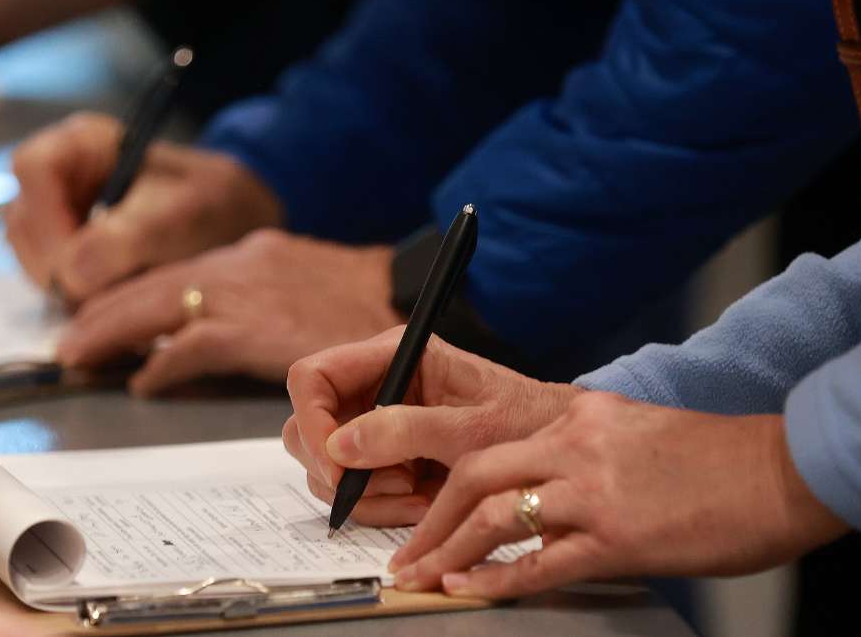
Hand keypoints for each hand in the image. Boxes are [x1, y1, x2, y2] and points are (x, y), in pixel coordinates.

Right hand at [5, 113, 282, 300]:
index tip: (81, 264)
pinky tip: (116, 301)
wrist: (235, 223)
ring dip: (67, 286)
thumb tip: (69, 279)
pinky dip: (78, 296)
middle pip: (25, 222)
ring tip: (119, 296)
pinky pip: (51, 277)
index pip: (34, 170)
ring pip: (33, 255)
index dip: (50, 220)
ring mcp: (56, 212)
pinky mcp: (65, 248)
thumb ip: (120, 242)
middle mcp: (59, 173)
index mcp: (81, 142)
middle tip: (104, 296)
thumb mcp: (177, 217)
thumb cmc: (212, 205)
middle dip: (58, 265)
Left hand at [56, 229, 401, 394]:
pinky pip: (192, 346)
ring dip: (112, 336)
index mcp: (248, 254)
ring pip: (158, 309)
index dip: (126, 296)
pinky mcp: (257, 329)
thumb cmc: (357, 303)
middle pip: (151, 286)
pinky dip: (162, 364)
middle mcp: (240, 265)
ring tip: (80, 357)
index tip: (94, 315)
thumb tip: (203, 332)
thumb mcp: (295, 285)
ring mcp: (247, 294)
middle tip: (68, 343)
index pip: (172, 272)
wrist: (404, 296)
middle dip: (101, 314)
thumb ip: (249, 299)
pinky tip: (143, 381)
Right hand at [282, 328, 583, 526]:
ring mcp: (374, 422)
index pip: (311, 378)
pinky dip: (380, 506)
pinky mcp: (382, 457)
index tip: (338, 466)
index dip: (312, 422)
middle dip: (341, 469)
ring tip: (420, 498)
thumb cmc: (526, 423)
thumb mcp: (472, 429)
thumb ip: (406, 431)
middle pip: (307, 427)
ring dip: (367, 494)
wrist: (553, 453)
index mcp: (391, 356)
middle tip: (395, 485)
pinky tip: (421, 504)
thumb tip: (340, 444)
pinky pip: (352, 488)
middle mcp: (373, 385)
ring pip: (325, 465)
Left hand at [389, 392, 849, 598]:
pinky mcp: (619, 538)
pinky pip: (541, 563)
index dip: (439, 474)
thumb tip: (539, 483)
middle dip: (428, 518)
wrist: (783, 472)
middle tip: (402, 551)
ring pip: (494, 516)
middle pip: (473, 474)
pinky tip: (467, 590)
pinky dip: (495, 580)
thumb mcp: (631, 431)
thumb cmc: (714, 459)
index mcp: (577, 417)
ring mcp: (595, 491)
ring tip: (418, 576)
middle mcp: (576, 444)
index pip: (488, 442)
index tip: (416, 500)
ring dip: (447, 551)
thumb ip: (580, 448)